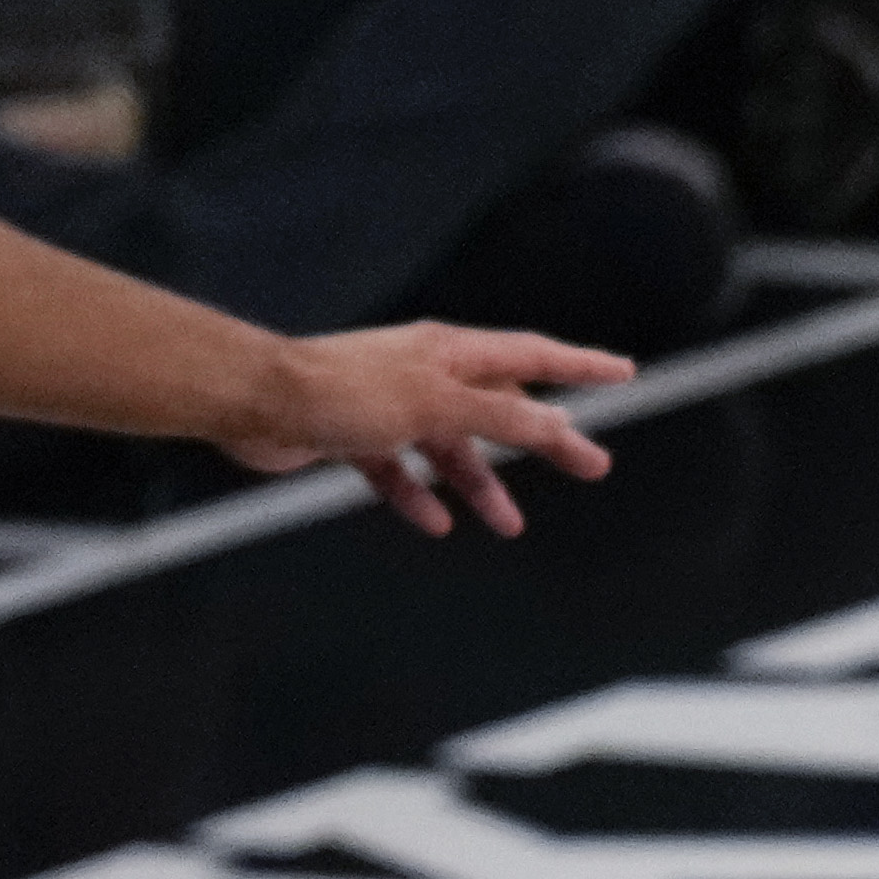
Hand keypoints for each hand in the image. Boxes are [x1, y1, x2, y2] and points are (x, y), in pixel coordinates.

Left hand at [222, 322, 633, 535]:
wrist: (255, 401)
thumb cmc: (343, 392)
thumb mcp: (437, 405)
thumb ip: (500, 417)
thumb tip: (557, 425)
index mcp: (451, 353)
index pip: (533, 356)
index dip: (582, 366)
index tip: (623, 372)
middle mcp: (427, 374)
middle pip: (502, 409)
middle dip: (546, 440)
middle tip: (592, 467)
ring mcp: (393, 405)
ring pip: (454, 448)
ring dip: (482, 485)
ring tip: (509, 525)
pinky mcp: (358, 435)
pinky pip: (401, 471)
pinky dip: (420, 495)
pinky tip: (434, 522)